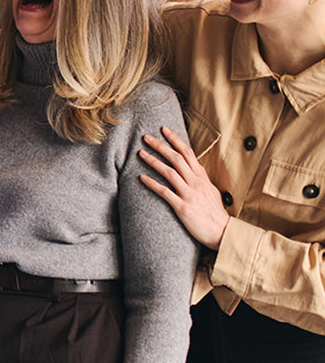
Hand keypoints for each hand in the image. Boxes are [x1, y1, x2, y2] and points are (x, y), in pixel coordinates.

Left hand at [138, 126, 229, 249]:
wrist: (222, 232)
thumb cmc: (215, 212)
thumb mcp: (211, 190)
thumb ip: (201, 179)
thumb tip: (195, 169)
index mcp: (202, 177)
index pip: (188, 153)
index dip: (175, 140)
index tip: (163, 130)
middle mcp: (196, 182)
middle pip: (176, 159)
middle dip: (160, 146)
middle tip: (146, 137)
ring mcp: (189, 194)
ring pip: (169, 172)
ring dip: (153, 161)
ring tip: (140, 153)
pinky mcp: (182, 207)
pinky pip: (165, 192)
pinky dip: (152, 184)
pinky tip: (141, 178)